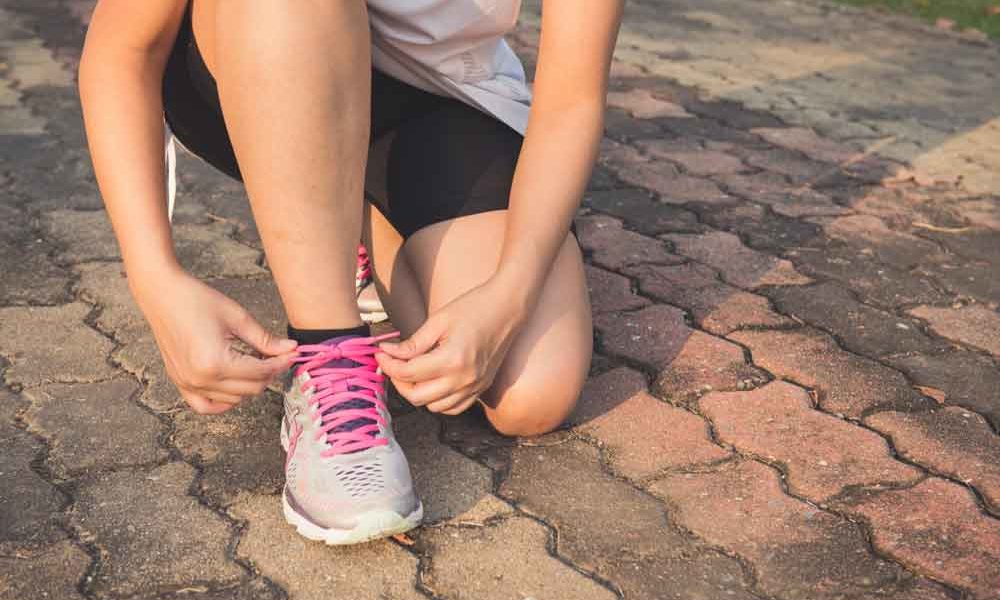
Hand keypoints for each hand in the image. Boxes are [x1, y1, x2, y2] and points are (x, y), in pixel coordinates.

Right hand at [132, 268, 297, 413]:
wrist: (162, 294)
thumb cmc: (197, 300)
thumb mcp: (238, 318)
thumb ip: (265, 339)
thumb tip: (291, 349)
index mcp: (216, 363)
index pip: (261, 372)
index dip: (281, 363)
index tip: (293, 353)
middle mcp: (200, 379)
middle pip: (251, 389)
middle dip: (269, 373)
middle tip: (277, 355)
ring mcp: (188, 384)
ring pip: (234, 399)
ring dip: (249, 384)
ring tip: (253, 360)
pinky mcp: (180, 382)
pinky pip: (206, 406)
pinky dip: (223, 401)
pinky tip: (234, 385)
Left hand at [375, 278, 526, 414]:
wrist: (508, 308)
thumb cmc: (473, 307)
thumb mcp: (438, 321)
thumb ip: (413, 343)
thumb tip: (388, 353)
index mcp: (452, 360)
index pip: (408, 373)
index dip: (388, 364)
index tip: (381, 353)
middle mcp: (464, 379)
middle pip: (417, 397)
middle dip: (399, 382)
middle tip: (393, 364)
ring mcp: (475, 387)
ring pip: (434, 407)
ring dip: (417, 393)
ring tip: (412, 372)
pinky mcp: (481, 388)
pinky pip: (453, 408)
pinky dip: (438, 401)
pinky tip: (432, 383)